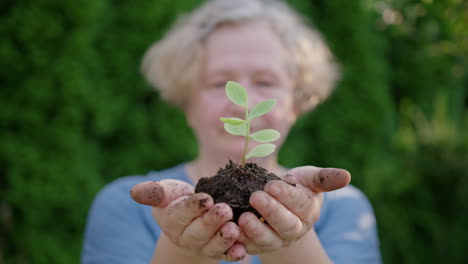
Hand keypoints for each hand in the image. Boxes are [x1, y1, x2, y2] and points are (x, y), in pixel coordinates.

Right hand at [131, 180, 245, 261]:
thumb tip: (138, 191)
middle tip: (225, 210)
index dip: (193, 207)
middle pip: (197, 232)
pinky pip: (225, 256)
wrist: (193, 213)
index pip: (181, 214)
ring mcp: (201, 246)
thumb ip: (157, 191)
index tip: (207, 198)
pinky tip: (242, 249)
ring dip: (223, 239)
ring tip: (234, 228)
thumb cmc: (178, 197)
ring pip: (211, 246)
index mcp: (171, 221)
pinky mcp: (218, 252)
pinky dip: (234, 254)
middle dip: (211, 222)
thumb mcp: (168, 190)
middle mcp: (185, 237)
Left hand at [237, 167, 350, 254]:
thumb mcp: (309, 178)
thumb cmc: (296, 186)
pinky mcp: (259, 246)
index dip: (286, 196)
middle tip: (255, 197)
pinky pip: (250, 247)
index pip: (300, 205)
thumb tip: (347, 176)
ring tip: (243, 218)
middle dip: (271, 212)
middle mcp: (295, 230)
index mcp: (308, 212)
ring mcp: (277, 240)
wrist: (278, 201)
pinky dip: (241, 242)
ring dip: (255, 231)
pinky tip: (231, 230)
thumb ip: (325, 178)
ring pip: (269, 240)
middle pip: (286, 225)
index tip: (271, 184)